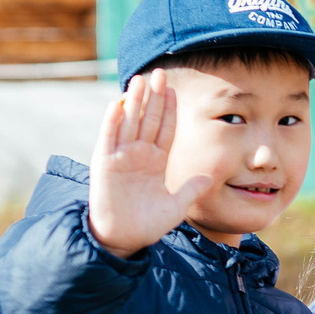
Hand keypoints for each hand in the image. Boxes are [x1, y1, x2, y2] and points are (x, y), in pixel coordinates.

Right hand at [89, 69, 211, 256]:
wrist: (122, 239)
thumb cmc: (147, 224)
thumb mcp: (176, 207)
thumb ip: (191, 190)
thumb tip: (211, 177)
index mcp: (155, 162)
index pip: (164, 130)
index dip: (168, 111)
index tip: (174, 91)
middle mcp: (138, 155)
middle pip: (147, 120)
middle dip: (154, 98)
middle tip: (160, 74)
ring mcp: (120, 157)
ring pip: (128, 123)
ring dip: (133, 102)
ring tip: (140, 80)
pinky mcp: (104, 164)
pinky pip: (108, 138)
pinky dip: (112, 121)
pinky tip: (118, 103)